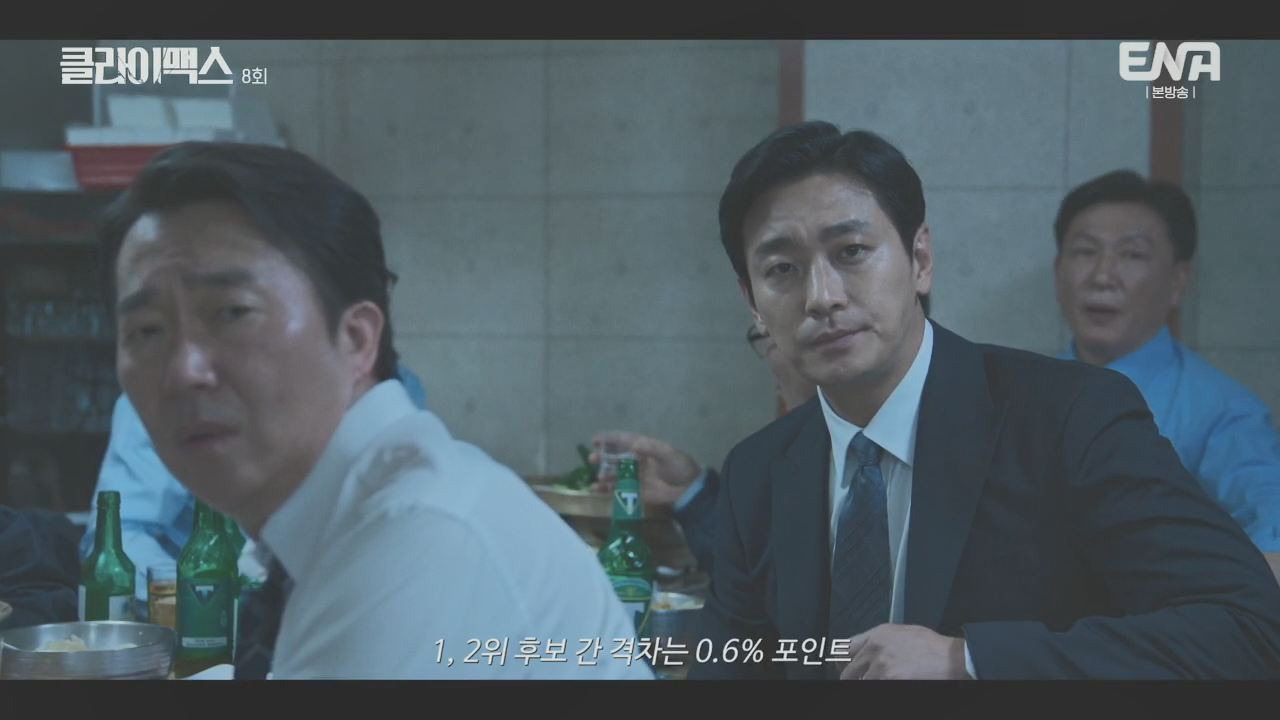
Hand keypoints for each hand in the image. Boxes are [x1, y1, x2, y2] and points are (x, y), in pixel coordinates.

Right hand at [588, 431, 702, 508]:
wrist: (689, 490)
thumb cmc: (680, 468)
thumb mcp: (669, 454)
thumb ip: (651, 448)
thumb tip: (633, 444)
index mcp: (643, 448)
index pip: (623, 440)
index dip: (608, 439)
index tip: (595, 440)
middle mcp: (635, 460)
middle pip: (615, 457)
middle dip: (602, 457)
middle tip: (592, 459)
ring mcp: (633, 476)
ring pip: (613, 473)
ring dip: (603, 474)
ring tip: (598, 477)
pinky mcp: (634, 491)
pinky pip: (616, 489)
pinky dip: (605, 489)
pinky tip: (596, 490)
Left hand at [838, 624, 968, 679]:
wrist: (951, 658)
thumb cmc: (932, 647)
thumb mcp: (902, 633)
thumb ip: (881, 640)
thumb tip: (867, 649)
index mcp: (878, 634)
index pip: (844, 648)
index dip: (841, 661)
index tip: (842, 667)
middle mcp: (875, 648)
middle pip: (848, 670)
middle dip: (853, 678)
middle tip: (861, 680)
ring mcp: (881, 665)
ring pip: (860, 682)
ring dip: (867, 683)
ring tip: (883, 680)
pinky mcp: (888, 679)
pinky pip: (872, 687)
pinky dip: (878, 688)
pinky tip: (892, 683)